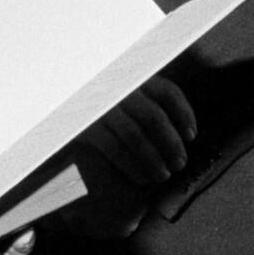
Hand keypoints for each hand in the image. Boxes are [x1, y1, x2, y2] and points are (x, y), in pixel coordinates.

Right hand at [73, 78, 196, 191]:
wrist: (61, 102)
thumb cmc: (100, 104)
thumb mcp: (125, 93)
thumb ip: (146, 103)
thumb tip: (181, 133)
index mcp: (134, 76)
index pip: (168, 92)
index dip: (184, 114)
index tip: (192, 136)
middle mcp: (120, 88)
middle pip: (154, 117)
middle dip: (171, 143)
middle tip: (180, 163)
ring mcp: (103, 107)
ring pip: (135, 135)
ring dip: (154, 159)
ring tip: (164, 175)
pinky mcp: (87, 126)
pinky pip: (113, 148)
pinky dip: (130, 165)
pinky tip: (141, 178)